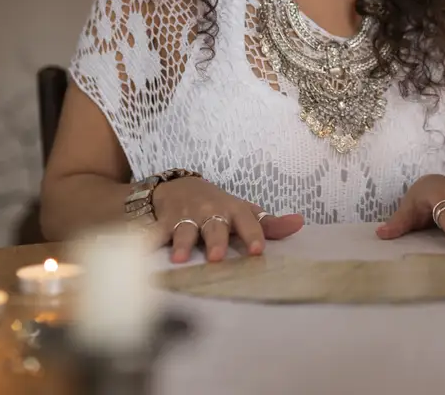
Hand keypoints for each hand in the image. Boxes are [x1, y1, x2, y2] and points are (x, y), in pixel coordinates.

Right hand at [152, 176, 303, 262]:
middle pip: (214, 226)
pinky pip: (154, 233)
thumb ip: (269, 224)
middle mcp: (209, 212)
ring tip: (180, 259)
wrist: (178, 186)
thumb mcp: (242, 211)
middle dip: (216, 240)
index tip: (258, 251)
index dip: (253, 234)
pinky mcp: (161, 223)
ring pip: (184, 230)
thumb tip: (300, 224)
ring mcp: (184, 216)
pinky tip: (144, 252)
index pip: (247, 220)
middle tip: (218, 258)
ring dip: (182, 243)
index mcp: (232, 210)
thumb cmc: (217, 206)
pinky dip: (148, 242)